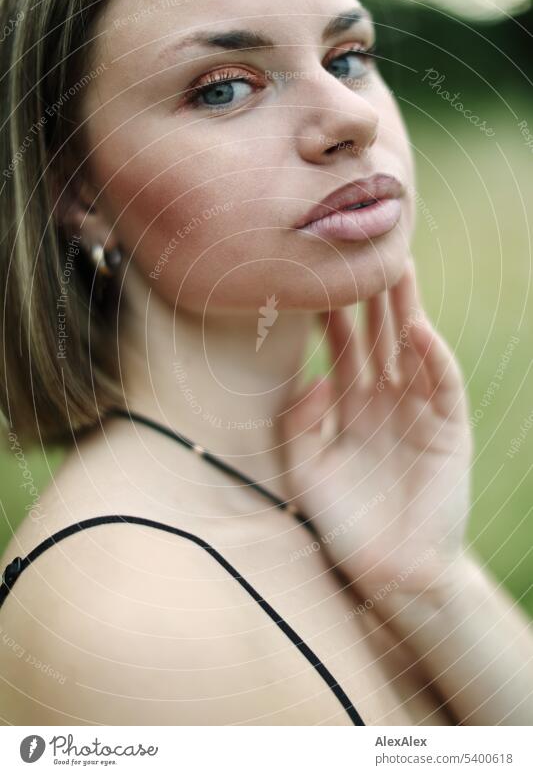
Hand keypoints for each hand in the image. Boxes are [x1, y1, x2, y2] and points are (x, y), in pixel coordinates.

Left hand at [279, 257, 472, 595]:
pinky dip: (430, 355)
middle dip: (368, 292)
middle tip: (358, 246)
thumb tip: (317, 375)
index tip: (312, 270)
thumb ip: (298, 424)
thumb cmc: (344, 523)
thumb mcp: (305, 471)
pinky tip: (416, 327)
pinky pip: (439, 383)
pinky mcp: (448, 427)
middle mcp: (383, 398)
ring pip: (410, 346)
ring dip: (403, 308)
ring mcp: (417, 409)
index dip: (328, 308)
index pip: (339, 343)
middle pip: (376, 333)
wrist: (393, 571)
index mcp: (349, 404)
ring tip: (394, 264)